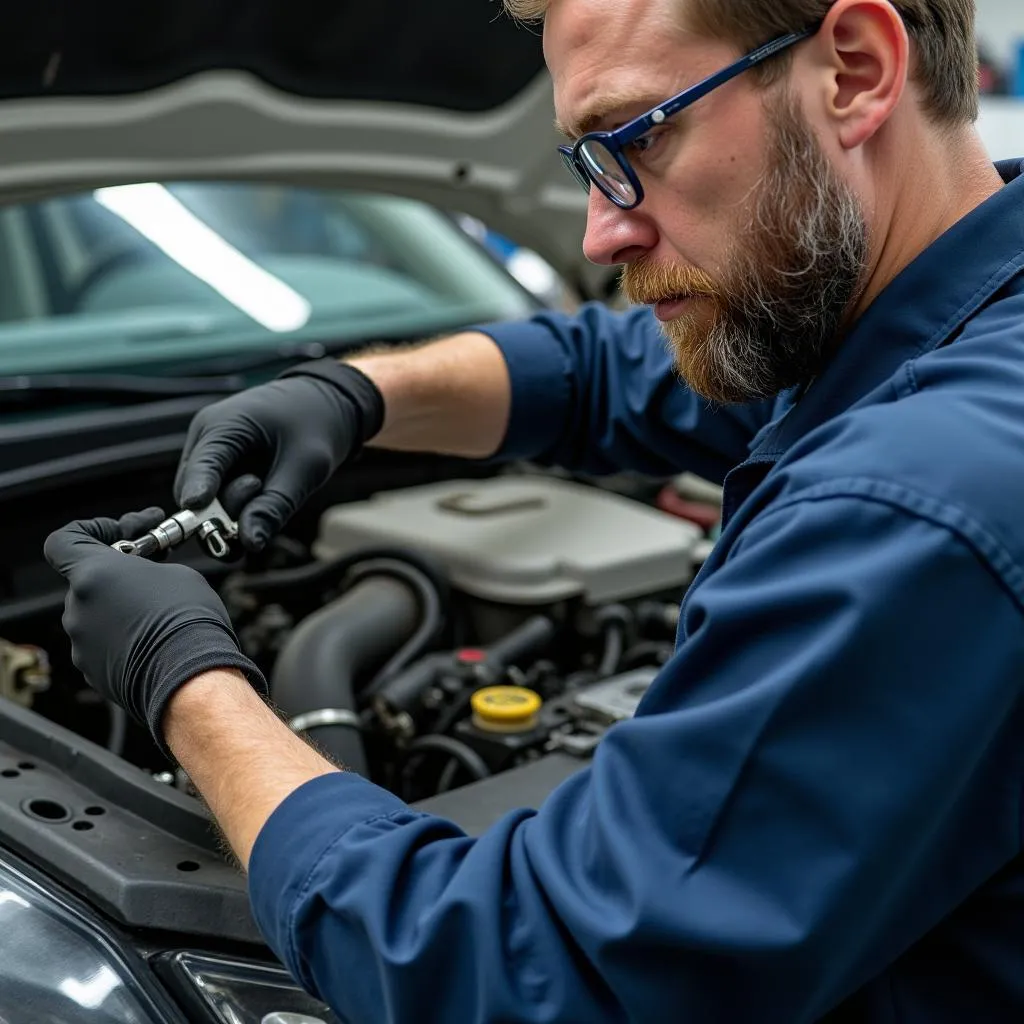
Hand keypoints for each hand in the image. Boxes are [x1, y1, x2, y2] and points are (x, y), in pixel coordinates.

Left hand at [44, 509, 266, 755]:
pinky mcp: (92, 671)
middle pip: (87, 582)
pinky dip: (123, 640)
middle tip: (152, 577)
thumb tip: (144, 577)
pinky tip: (153, 642)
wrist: (190, 677)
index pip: (64, 541)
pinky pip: (102, 645)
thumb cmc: (187, 622)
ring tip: (158, 616)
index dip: (89, 532)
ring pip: (95, 615)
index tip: (117, 535)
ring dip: (121, 610)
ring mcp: (82, 642)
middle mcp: (78, 608)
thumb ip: (147, 570)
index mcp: (94, 574)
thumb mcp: (179, 574)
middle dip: (117, 577)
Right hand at [173, 359, 384, 550]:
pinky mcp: (220, 466)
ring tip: (267, 487)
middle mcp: (207, 437)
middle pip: (195, 492)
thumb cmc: (316, 424)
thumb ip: (275, 506)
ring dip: (233, 511)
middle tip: (263, 496)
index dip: (199, 492)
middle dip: (224, 511)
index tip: (200, 516)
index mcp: (223, 425)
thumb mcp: (305, 468)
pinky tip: (263, 492)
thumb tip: (249, 543)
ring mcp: (210, 452)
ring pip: (205, 501)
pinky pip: (219, 498)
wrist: (325, 403)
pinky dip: (238, 506)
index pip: (201, 465)